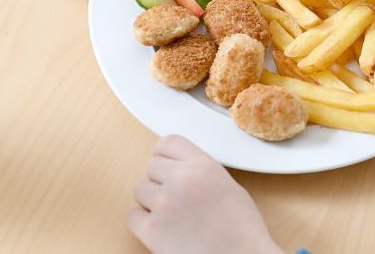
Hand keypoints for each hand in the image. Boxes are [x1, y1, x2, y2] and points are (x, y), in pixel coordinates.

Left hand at [127, 135, 285, 253]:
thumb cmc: (242, 232)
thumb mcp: (230, 188)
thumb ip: (202, 173)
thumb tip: (180, 169)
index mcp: (204, 167)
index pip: (169, 143)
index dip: (164, 156)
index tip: (165, 166)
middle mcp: (182, 180)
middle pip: (151, 166)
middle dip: (159, 181)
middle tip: (173, 199)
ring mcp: (165, 204)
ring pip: (139, 190)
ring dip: (150, 202)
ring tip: (171, 217)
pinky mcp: (152, 230)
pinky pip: (132, 217)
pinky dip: (142, 224)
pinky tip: (162, 231)